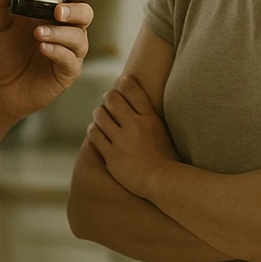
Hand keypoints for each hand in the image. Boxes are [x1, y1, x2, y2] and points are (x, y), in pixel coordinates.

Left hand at [0, 0, 91, 122]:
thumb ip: (1, 0)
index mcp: (50, 11)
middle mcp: (64, 29)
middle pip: (85, 12)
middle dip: (74, 9)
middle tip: (57, 11)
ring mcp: (68, 51)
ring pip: (80, 37)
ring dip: (61, 33)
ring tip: (38, 34)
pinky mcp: (67, 72)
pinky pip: (71, 60)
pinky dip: (59, 52)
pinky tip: (43, 48)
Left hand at [86, 74, 176, 196]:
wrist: (161, 181)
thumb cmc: (166, 158)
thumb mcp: (163, 131)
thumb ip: (150, 117)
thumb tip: (138, 102)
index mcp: (151, 119)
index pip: (134, 91)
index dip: (125, 82)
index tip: (122, 80)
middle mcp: (135, 126)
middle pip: (112, 99)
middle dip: (108, 97)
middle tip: (109, 100)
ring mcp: (122, 141)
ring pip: (100, 115)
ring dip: (99, 114)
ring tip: (101, 116)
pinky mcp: (111, 155)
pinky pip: (94, 135)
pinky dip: (93, 130)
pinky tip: (96, 131)